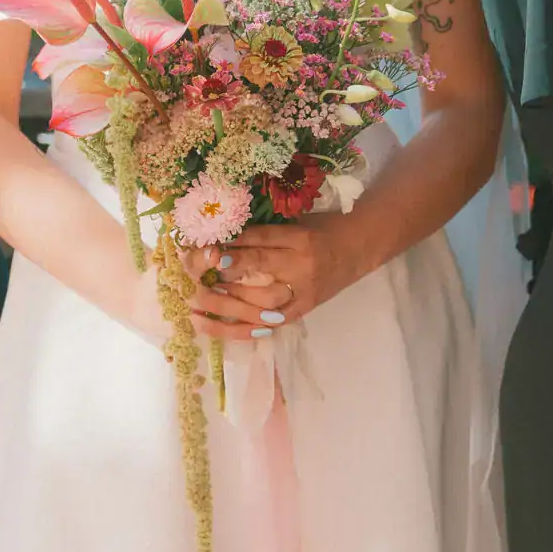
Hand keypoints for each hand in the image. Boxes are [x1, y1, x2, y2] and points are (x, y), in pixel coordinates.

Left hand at [199, 219, 357, 340]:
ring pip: (261, 302)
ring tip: (198, 302)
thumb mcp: (294, 222)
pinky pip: (268, 324)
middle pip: (258, 270)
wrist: (359, 248)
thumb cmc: (323, 229)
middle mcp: (301, 266)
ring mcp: (302, 292)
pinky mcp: (302, 310)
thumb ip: (260, 232)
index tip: (202, 250)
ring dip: (226, 303)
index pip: (260, 241)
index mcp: (299, 238)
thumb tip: (217, 240)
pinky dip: (239, 329)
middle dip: (223, 274)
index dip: (230, 247)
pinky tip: (213, 328)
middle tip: (193, 277)